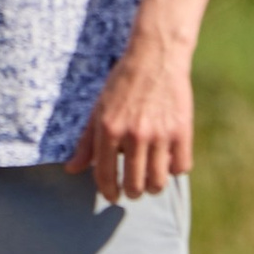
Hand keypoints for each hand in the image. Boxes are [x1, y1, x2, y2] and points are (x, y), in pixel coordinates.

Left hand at [68, 32, 193, 200]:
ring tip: (152, 182)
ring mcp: (159, 134)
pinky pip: (181, 167)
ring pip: (158, 181)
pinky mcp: (181, 131)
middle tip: (134, 189)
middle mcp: (133, 134)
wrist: (156, 56)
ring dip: (154, 187)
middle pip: (134, 184)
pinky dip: (175, 169)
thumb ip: (86, 142)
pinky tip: (170, 161)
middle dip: (132, 192)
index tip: (113, 196)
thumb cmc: (123, 83)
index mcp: (109, 129)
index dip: (108, 191)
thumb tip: (71, 170)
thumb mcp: (98, 109)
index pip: (104, 175)